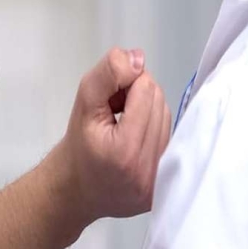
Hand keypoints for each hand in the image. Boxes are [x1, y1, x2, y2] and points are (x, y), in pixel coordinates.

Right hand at [58, 48, 170, 226]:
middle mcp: (146, 170)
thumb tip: (138, 58)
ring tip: (124, 125)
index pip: (145, 91)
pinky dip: (155, 132)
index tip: (109, 100)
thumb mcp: (83, 104)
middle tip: (115, 111)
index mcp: (124, 150)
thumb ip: (107, 74)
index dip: (126, 85)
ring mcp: (158, 183)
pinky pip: (171, 141)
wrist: (76, 190)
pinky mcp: (164, 188)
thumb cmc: (78, 147)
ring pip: (168, 120)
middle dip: (139, 98)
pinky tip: (135, 140)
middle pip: (160, 104)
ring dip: (149, 113)